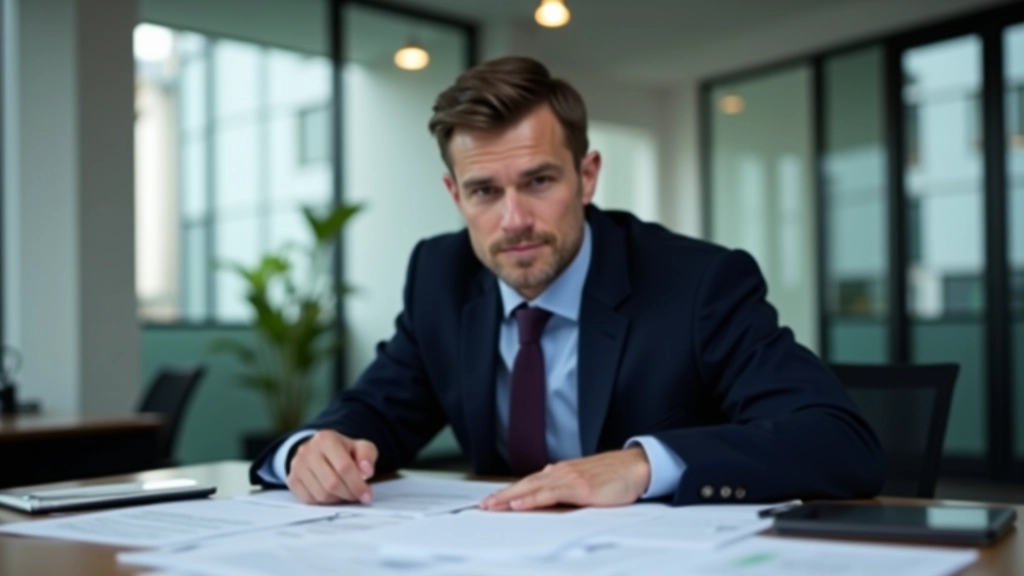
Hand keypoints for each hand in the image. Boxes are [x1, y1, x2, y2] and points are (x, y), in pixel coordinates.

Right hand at [286, 430, 378, 504]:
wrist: (318, 450)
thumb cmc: (343, 450)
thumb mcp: (360, 447)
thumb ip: (367, 456)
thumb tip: (366, 472)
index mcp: (326, 439)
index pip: (344, 467)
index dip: (358, 485)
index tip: (367, 495)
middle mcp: (307, 451)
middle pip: (332, 483)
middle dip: (349, 494)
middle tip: (359, 496)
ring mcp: (297, 466)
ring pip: (321, 495)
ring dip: (338, 499)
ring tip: (346, 492)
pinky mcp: (292, 480)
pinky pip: (310, 500)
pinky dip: (324, 502)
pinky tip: (333, 494)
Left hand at [480, 447, 650, 510]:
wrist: (637, 466)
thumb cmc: (616, 474)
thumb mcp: (586, 480)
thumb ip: (566, 484)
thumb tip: (548, 487)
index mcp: (562, 472)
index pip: (530, 482)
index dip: (510, 491)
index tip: (494, 499)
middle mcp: (561, 472)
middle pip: (525, 484)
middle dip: (503, 495)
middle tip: (484, 505)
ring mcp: (569, 478)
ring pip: (533, 488)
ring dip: (510, 497)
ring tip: (493, 505)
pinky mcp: (580, 487)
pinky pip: (551, 494)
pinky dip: (532, 499)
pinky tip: (520, 504)